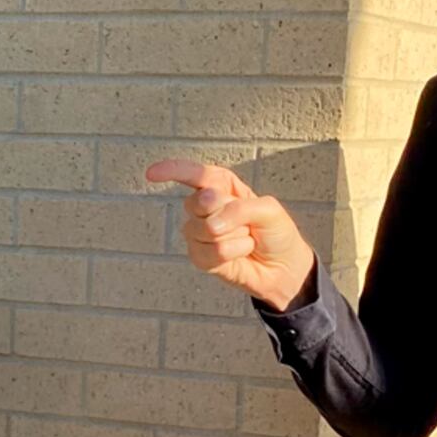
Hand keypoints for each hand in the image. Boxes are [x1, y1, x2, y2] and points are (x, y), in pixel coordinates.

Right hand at [146, 158, 316, 310]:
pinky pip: (212, 252)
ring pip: (207, 229)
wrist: (283, 265)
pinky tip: (240, 254)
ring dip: (236, 236)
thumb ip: (239, 209)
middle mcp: (205, 207)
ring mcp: (199, 233)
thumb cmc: (275, 231)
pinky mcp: (200, 257)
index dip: (172, 171)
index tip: (152, 174)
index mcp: (221, 186)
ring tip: (246, 239)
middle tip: (246, 221)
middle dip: (227, 211)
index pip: (194, 175)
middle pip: (200, 202)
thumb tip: (212, 225)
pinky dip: (233, 253)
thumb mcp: (268, 209)